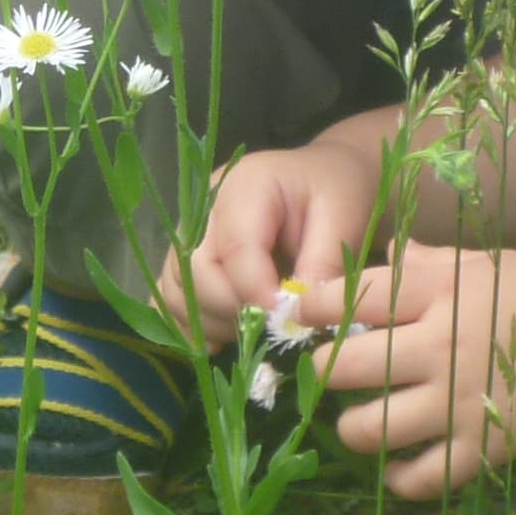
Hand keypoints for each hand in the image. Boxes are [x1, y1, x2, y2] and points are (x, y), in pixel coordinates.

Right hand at [170, 139, 383, 337]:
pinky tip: (228, 335)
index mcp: (245, 186)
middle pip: (196, 275)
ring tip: (258, 329)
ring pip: (177, 293)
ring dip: (215, 324)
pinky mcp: (184, 259)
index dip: (257, 294)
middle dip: (235, 312)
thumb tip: (296, 313)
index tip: (288, 320)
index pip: (236, 249)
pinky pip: (171, 300)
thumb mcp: (344, 218)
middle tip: (277, 326)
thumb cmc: (337, 193)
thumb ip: (322, 263)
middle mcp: (204, 209)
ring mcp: (188, 235)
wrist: (324, 179)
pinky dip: (195, 325)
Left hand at [312, 246, 515, 496]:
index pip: (359, 297)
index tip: (298, 314)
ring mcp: (461, 403)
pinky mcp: (484, 448)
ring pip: (374, 429)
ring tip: (358, 422)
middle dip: (323, 372)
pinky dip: (401, 480)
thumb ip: (429, 261)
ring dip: (352, 429)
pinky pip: (424, 478)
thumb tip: (385, 251)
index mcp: (441, 293)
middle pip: (350, 367)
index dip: (317, 306)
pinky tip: (396, 470)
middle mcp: (443, 347)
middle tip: (327, 373)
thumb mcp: (486, 263)